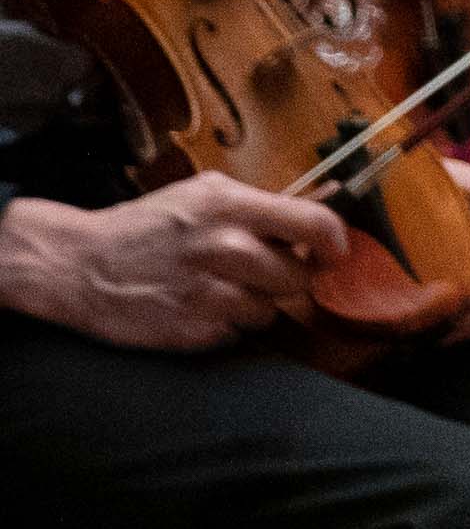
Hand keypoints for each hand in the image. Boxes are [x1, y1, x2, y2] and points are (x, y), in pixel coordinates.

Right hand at [0, 173, 357, 351]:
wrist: (77, 265)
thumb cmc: (146, 227)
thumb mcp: (202, 195)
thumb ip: (260, 205)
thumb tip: (323, 207)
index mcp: (231, 206)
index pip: (315, 224)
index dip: (334, 243)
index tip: (332, 254)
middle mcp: (225, 247)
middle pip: (297, 277)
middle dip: (283, 278)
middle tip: (254, 272)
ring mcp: (209, 291)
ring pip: (271, 309)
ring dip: (253, 304)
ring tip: (216, 288)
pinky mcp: (195, 329)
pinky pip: (238, 333)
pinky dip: (225, 325)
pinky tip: (196, 307)